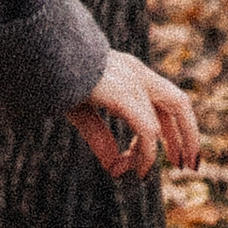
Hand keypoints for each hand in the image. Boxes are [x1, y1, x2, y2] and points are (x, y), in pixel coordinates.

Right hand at [65, 50, 199, 179]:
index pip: (162, 100)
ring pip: (174, 111)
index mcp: (127, 70)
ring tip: (146, 174)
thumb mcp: (81, 109)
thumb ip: (99, 136)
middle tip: (188, 167)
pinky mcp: (125, 94)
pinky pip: (147, 131)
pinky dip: (145, 154)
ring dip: (171, 146)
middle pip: (178, 103)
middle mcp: (136, 71)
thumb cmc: (54, 76)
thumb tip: (116, 168)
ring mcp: (133, 80)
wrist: (39, 53)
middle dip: (188, 136)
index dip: (173, 130)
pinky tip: (135, 169)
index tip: (172, 157)